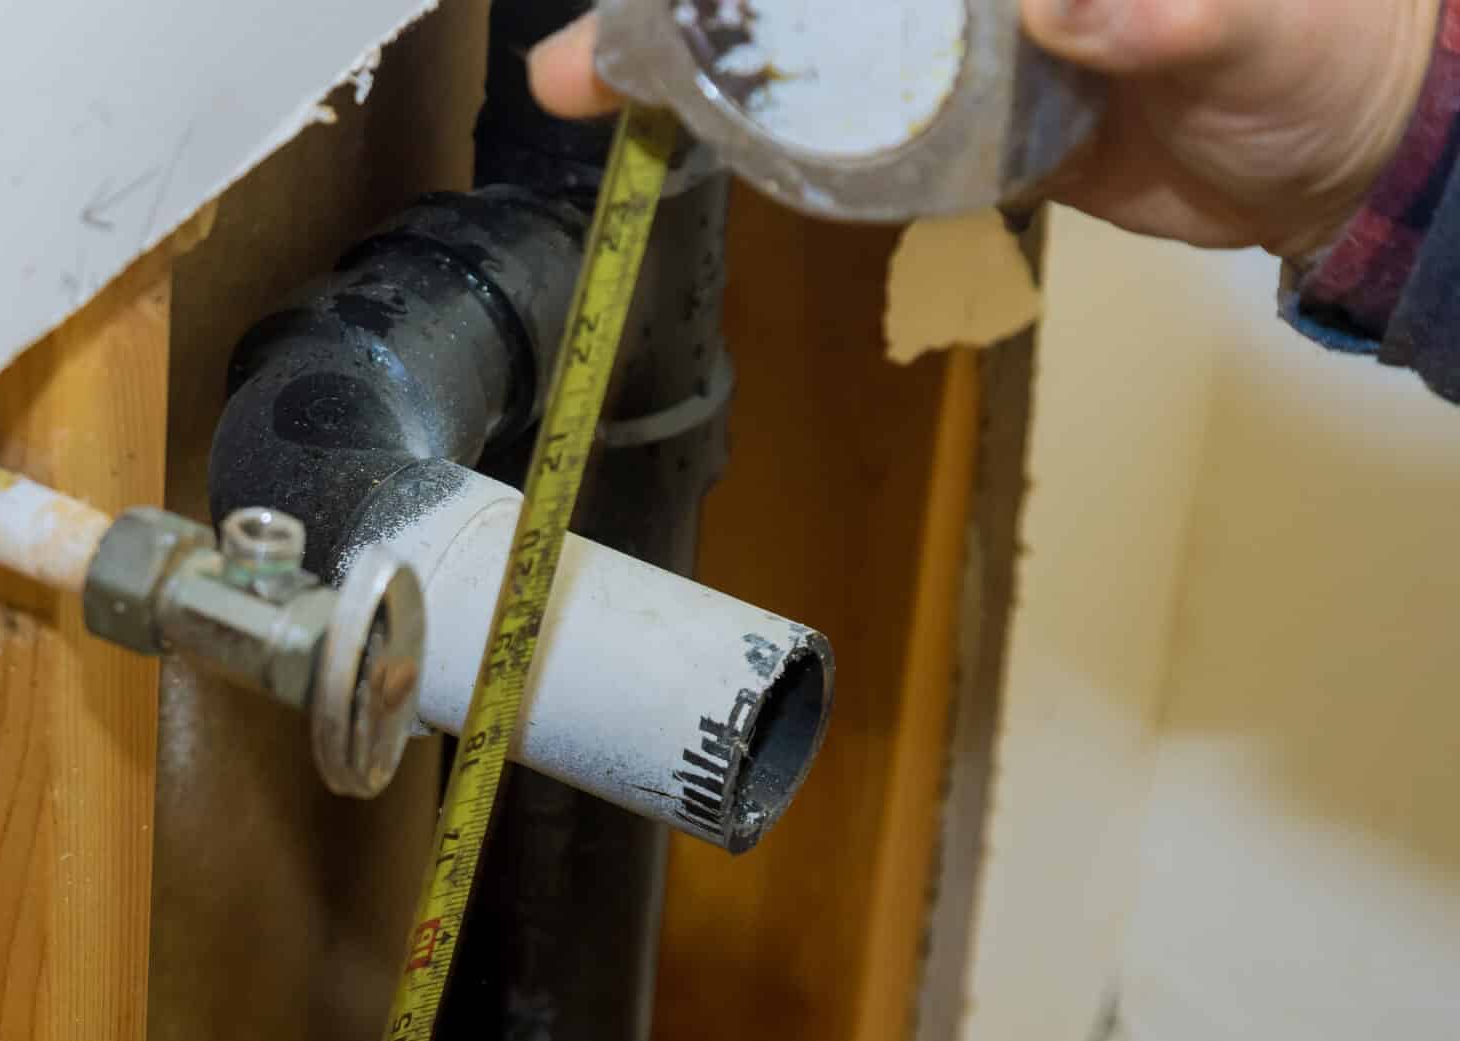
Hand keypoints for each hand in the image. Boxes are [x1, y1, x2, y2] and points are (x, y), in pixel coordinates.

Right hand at [528, 0, 1441, 256]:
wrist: (1324, 154)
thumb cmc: (1316, 40)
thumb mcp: (1256, 16)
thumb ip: (1173, 11)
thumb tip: (1077, 8)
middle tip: (591, 41)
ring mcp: (947, 22)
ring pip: (803, 27)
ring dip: (696, 53)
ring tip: (588, 80)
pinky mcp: (943, 103)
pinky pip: (835, 109)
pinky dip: (756, 122)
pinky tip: (671, 131)